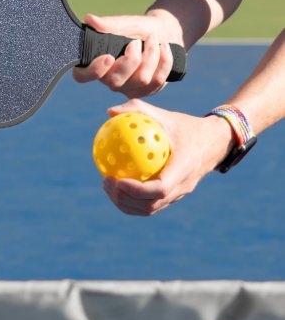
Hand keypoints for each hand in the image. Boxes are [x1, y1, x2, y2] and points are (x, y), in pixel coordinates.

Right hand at [73, 12, 182, 97]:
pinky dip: (164, 60)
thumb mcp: (125, 23)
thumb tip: (89, 19)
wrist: (164, 33)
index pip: (82, 76)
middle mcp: (109, 80)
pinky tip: (164, 48)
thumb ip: (108, 24)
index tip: (108, 57)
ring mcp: (128, 88)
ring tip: (153, 39)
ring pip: (141, 80)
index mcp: (96, 63)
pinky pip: (157, 81)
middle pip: (115, 82)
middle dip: (131, 60)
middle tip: (136, 42)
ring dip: (151, 55)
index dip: (93, 71)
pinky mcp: (146, 91)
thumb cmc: (139, 29)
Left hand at [102, 99, 235, 215]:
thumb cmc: (186, 127)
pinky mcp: (174, 196)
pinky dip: (132, 201)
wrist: (214, 142)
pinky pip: (151, 204)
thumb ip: (138, 110)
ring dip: (126, 203)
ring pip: (150, 209)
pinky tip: (117, 185)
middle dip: (124, 199)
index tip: (117, 180)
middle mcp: (183, 186)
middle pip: (151, 205)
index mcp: (184, 168)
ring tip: (108, 186)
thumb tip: (110, 112)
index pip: (160, 189)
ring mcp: (179, 194)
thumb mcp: (165, 115)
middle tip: (106, 182)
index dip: (137, 190)